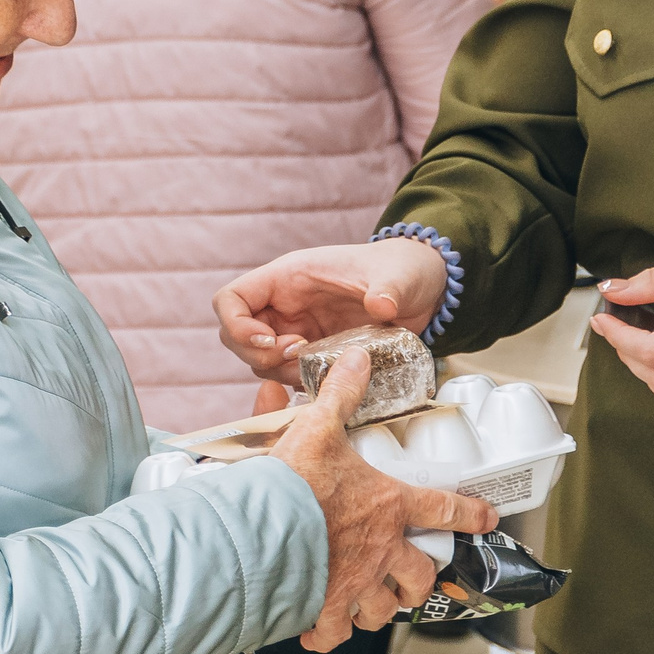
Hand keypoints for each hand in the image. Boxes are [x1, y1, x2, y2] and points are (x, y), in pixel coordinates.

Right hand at [214, 239, 447, 388]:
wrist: (423, 289)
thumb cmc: (403, 269)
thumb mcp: (398, 275)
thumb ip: (388, 288)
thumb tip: (381, 304)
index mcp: (288, 278)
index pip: (231, 299)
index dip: (238, 325)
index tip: (273, 341)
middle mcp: (284, 305)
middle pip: (235, 336)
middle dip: (258, 355)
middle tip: (299, 359)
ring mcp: (296, 329)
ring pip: (259, 360)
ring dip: (279, 372)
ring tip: (316, 368)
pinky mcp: (314, 352)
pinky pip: (287, 374)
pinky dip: (298, 383)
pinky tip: (328, 381)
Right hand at [270, 348, 497, 651]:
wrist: (263, 529)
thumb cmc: (294, 481)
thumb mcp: (319, 427)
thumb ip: (340, 394)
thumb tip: (357, 357)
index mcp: (389, 506)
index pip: (443, 508)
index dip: (469, 514)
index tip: (487, 519)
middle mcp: (382, 551)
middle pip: (418, 576)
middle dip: (420, 581)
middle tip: (412, 579)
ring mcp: (357, 585)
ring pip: (384, 610)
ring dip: (380, 609)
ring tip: (370, 605)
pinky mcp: (326, 609)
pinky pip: (336, 633)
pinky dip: (330, 633)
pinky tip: (322, 627)